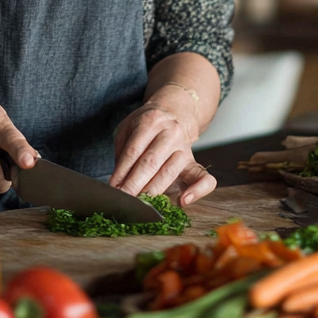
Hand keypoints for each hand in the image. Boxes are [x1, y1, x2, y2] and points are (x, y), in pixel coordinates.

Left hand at [109, 89, 216, 206]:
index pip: (134, 151)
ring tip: (139, 203)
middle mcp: (171, 133)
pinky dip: (197, 192)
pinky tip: (182, 201)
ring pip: (169, 173)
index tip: (113, 188)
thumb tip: (117, 182)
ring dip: (152, 191)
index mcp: (151, 121)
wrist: (174, 114)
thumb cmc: (146, 125)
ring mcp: (185, 148)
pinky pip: (205, 178)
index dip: (122, 172)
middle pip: (150, 162)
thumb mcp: (128, 128)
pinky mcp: (194, 163)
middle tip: (123, 199)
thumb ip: (122, 150)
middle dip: (134, 184)